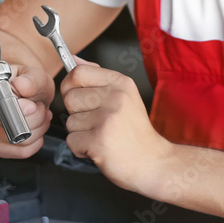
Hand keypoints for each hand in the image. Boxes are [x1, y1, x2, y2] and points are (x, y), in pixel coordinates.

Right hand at [0, 63, 53, 158]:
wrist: (26, 91)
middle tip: (39, 106)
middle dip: (36, 118)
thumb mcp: (34, 75)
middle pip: (14, 127)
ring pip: (21, 141)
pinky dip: (36, 141)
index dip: (20, 108)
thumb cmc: (27, 83)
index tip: (33, 105)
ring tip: (39, 115)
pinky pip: (22, 151)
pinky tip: (35, 128)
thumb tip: (22, 86)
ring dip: (39, 129)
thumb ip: (30, 79)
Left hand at [61, 60, 170, 192]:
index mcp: (120, 82)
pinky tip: (99, 149)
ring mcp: (108, 118)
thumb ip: (97, 77)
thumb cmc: (134, 131)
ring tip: (101, 136)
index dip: (70, 86)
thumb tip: (73, 59)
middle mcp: (115, 97)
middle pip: (70, 97)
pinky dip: (81, 149)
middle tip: (96, 123)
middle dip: (76, 113)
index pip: (78, 72)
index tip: (79, 97)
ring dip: (80, 133)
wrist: (153, 162)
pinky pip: (72, 140)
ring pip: (70, 121)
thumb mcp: (123, 96)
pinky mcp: (99, 140)